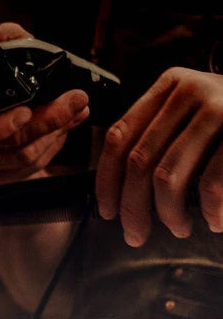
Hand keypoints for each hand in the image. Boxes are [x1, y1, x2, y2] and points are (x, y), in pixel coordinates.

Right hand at [0, 23, 89, 187]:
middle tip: (76, 101)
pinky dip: (50, 150)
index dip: (5, 124)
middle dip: (50, 121)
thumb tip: (24, 36)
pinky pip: (28, 170)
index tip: (28, 110)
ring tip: (76, 112)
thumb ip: (1, 40)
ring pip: (25, 158)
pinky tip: (61, 131)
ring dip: (56, 135)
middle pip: (13, 144)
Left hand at [96, 67, 222, 245]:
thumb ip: (160, 132)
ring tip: (178, 228)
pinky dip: (209, 211)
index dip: (107, 178)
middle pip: (138, 160)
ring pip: (168, 176)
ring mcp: (220, 109)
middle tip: (134, 233)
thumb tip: (118, 186)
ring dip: (168, 213)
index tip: (106, 210)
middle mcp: (190, 92)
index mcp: (169, 85)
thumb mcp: (197, 109)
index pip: (119, 135)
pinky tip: (213, 221)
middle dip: (132, 206)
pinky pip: (211, 184)